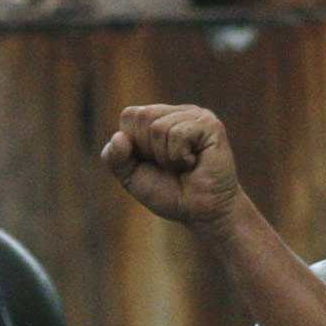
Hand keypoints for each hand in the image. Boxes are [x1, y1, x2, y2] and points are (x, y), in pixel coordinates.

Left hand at [99, 103, 244, 227]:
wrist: (200, 212)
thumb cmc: (170, 193)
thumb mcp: (131, 176)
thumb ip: (115, 157)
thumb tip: (118, 136)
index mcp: (159, 118)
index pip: (129, 116)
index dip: (133, 145)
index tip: (153, 162)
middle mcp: (178, 112)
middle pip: (142, 117)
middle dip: (148, 150)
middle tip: (170, 165)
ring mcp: (196, 116)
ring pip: (158, 127)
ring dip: (166, 157)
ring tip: (183, 166)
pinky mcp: (210, 126)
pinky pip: (178, 134)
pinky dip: (179, 157)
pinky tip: (194, 163)